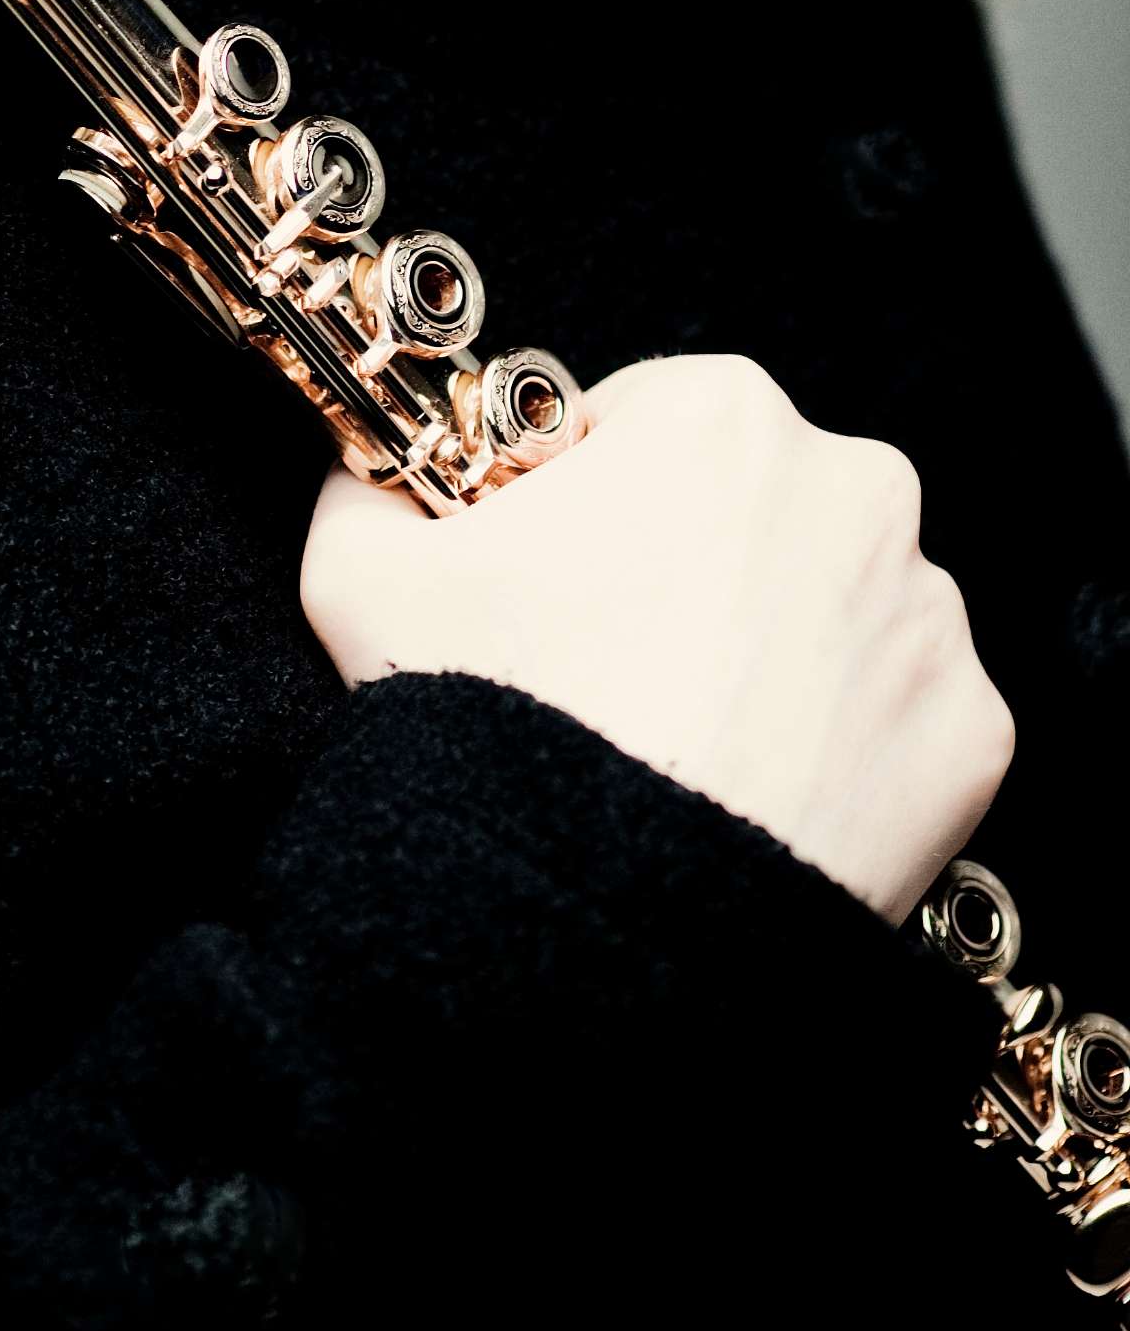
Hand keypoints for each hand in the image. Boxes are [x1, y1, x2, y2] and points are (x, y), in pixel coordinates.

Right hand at [298, 352, 1012, 922]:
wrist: (603, 918)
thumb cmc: (495, 716)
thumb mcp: (362, 572)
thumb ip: (358, 491)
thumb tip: (357, 479)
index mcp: (719, 411)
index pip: (643, 426)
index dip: (582, 500)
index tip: (551, 574)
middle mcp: (853, 487)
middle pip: (755, 510)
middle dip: (693, 569)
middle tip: (611, 665)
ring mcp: (926, 616)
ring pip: (837, 612)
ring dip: (774, 656)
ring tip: (683, 740)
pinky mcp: (972, 733)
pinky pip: (898, 722)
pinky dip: (840, 751)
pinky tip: (756, 793)